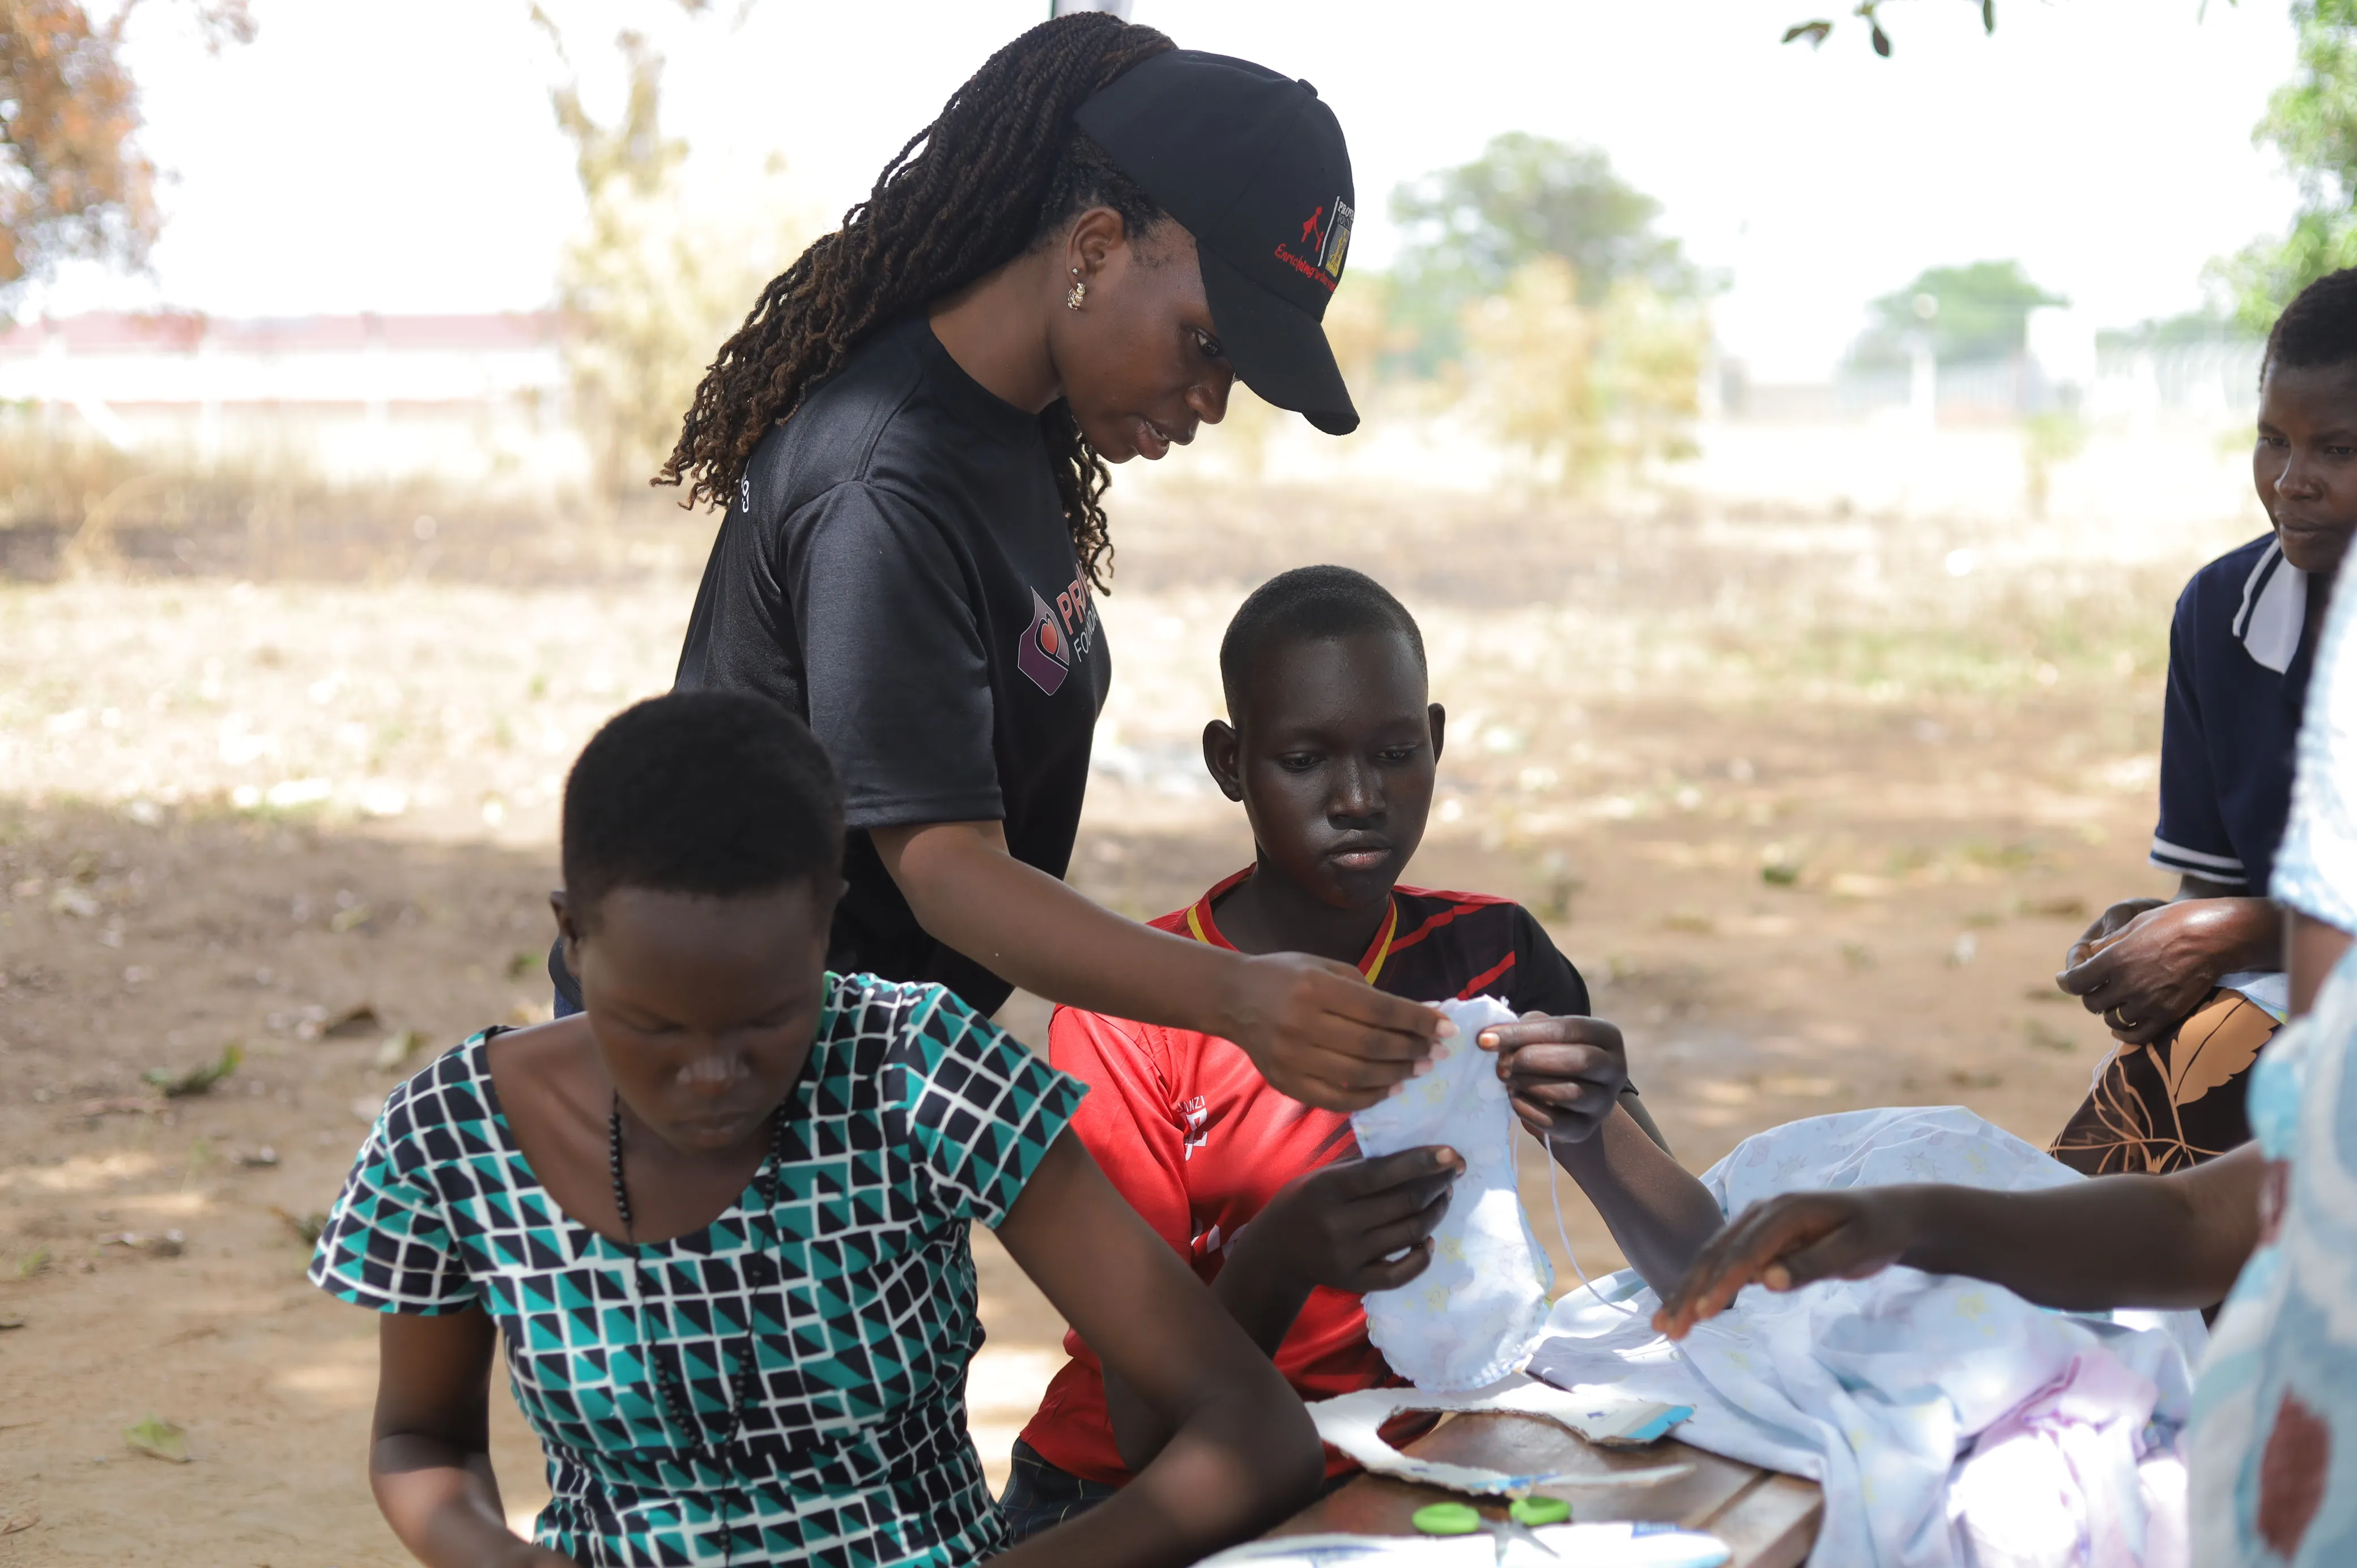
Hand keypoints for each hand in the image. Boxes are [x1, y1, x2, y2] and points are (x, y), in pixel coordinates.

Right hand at [1221, 952, 1447, 1111]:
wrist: (1233, 997)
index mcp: (1316, 987)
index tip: (1445, 1029)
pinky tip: (1388, 1088)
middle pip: (1373, 1045)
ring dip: (1396, 1074)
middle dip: (1412, 1050)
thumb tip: (1414, 1019)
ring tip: (1417, 1069)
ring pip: (1358, 1075)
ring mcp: (1291, 1057)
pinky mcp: (1285, 1082)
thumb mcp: (1326, 968)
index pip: (1380, 1010)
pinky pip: (1335, 1099)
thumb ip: (1367, 993)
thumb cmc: (1286, 976)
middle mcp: (1302, 1023)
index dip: (1418, 1021)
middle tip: (1435, 1053)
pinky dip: (1368, 1097)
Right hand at [1239, 1146, 1462, 1295]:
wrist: (1276, 1252)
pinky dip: (1422, 1256)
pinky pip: (1401, 1273)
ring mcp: (1348, 1256)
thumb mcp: (1323, 1175)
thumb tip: (1414, 1153)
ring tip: (1444, 1196)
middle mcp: (1338, 1224)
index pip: (1383, 1173)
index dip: (1421, 1162)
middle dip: (1437, 1184)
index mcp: (1327, 1189)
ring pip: (1409, 1233)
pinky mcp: (1355, 1281)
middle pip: (1404, 1203)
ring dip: (1435, 1212)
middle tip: (1453, 1171)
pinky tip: (1429, 1239)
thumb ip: (1362, 1165)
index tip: (1451, 1154)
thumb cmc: (1304, 1202)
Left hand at [1476, 1012, 1628, 1144]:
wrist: (1566, 1099)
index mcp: (1606, 1035)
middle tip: (1500, 1064)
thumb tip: (1489, 1037)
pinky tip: (1514, 1099)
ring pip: (1569, 1092)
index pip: (1567, 1029)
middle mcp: (1614, 1068)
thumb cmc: (1551, 1053)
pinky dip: (1529, 1110)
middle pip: (1578, 1060)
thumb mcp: (1542, 1033)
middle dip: (1531, 1060)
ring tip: (1506, 1080)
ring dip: (1529, 1085)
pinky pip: (1558, 1123)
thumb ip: (1522, 1029)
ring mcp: (1604, 1102)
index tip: (1485, 1039)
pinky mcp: (1587, 1129)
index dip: (1523, 1033)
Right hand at [1650, 1190, 1917, 1339]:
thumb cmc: (1876, 1232)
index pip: (1746, 1251)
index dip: (1722, 1283)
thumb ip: (1812, 1265)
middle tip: (1668, 1329)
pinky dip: (1703, 1285)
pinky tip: (1686, 1307)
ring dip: (1687, 1291)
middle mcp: (1762, 1212)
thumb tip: (1767, 1282)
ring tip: (1663, 1324)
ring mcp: (1756, 1224)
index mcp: (1785, 1211)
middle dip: (1690, 1291)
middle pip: (1717, 1253)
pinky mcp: (1758, 1238)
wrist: (1889, 1214)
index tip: (1702, 1314)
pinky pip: (1724, 1261)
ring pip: (1713, 1258)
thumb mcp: (1855, 1249)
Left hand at [2056, 899, 2268, 1044]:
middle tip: (2094, 989)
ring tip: (2114, 1003)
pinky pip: (2137, 1035)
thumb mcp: (2135, 924)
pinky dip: (2126, 1033)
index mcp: (2114, 960)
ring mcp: (2148, 1002)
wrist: (2216, 936)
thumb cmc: (2175, 922)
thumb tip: (2091, 951)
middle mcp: (2127, 984)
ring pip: (2113, 1020)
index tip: (2064, 979)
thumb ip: (2110, 942)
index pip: (2075, 982)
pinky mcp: (2168, 1015)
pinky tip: (2122, 1028)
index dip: (2066, 981)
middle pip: (2092, 1003)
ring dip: (2109, 1012)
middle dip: (2089, 995)